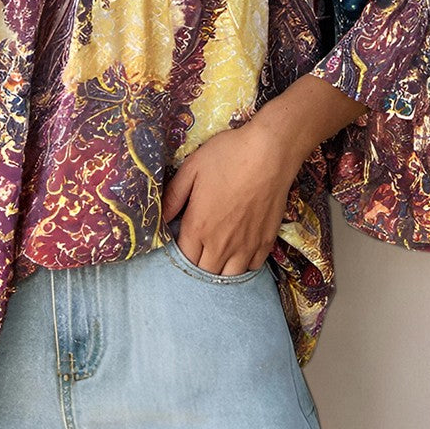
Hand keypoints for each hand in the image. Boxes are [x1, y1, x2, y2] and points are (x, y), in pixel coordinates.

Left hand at [161, 116, 302, 276]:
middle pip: (204, 273)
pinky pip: (252, 267)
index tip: (181, 244)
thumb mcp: (191, 169)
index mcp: (199, 227)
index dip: (179, 255)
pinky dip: (243, 266)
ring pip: (229, 276)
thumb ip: (173, 197)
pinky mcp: (266, 241)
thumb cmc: (228, 156)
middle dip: (197, 267)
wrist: (270, 152)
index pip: (183, 258)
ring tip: (217, 259)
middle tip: (197, 252)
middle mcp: (221, 243)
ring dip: (220, 272)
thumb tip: (159, 219)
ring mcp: (246, 245)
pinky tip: (239, 254)